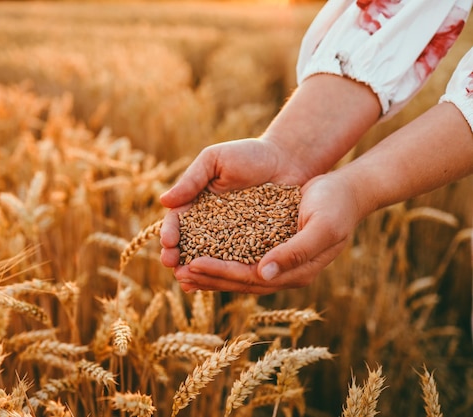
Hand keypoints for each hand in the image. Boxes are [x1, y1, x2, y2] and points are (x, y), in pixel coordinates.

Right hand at [159, 137, 309, 272]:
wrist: (289, 161)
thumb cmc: (249, 154)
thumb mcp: (215, 160)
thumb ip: (191, 180)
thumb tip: (164, 201)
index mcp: (196, 205)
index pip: (177, 223)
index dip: (170, 234)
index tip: (168, 243)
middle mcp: (210, 225)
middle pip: (189, 246)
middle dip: (178, 258)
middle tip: (173, 267)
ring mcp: (231, 238)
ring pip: (210, 259)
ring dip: (197, 272)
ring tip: (187, 283)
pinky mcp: (254, 247)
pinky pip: (238, 262)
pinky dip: (227, 275)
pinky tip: (219, 283)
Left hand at [162, 172, 364, 293]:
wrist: (346, 190)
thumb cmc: (337, 205)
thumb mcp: (322, 227)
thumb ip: (295, 252)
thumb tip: (263, 274)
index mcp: (295, 273)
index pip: (250, 278)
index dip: (221, 273)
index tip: (193, 265)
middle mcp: (282, 272)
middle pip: (238, 280)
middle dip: (208, 277)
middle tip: (178, 274)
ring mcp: (275, 260)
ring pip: (236, 270)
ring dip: (209, 271)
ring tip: (181, 269)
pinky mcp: (269, 245)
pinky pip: (239, 255)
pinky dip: (218, 255)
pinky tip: (198, 252)